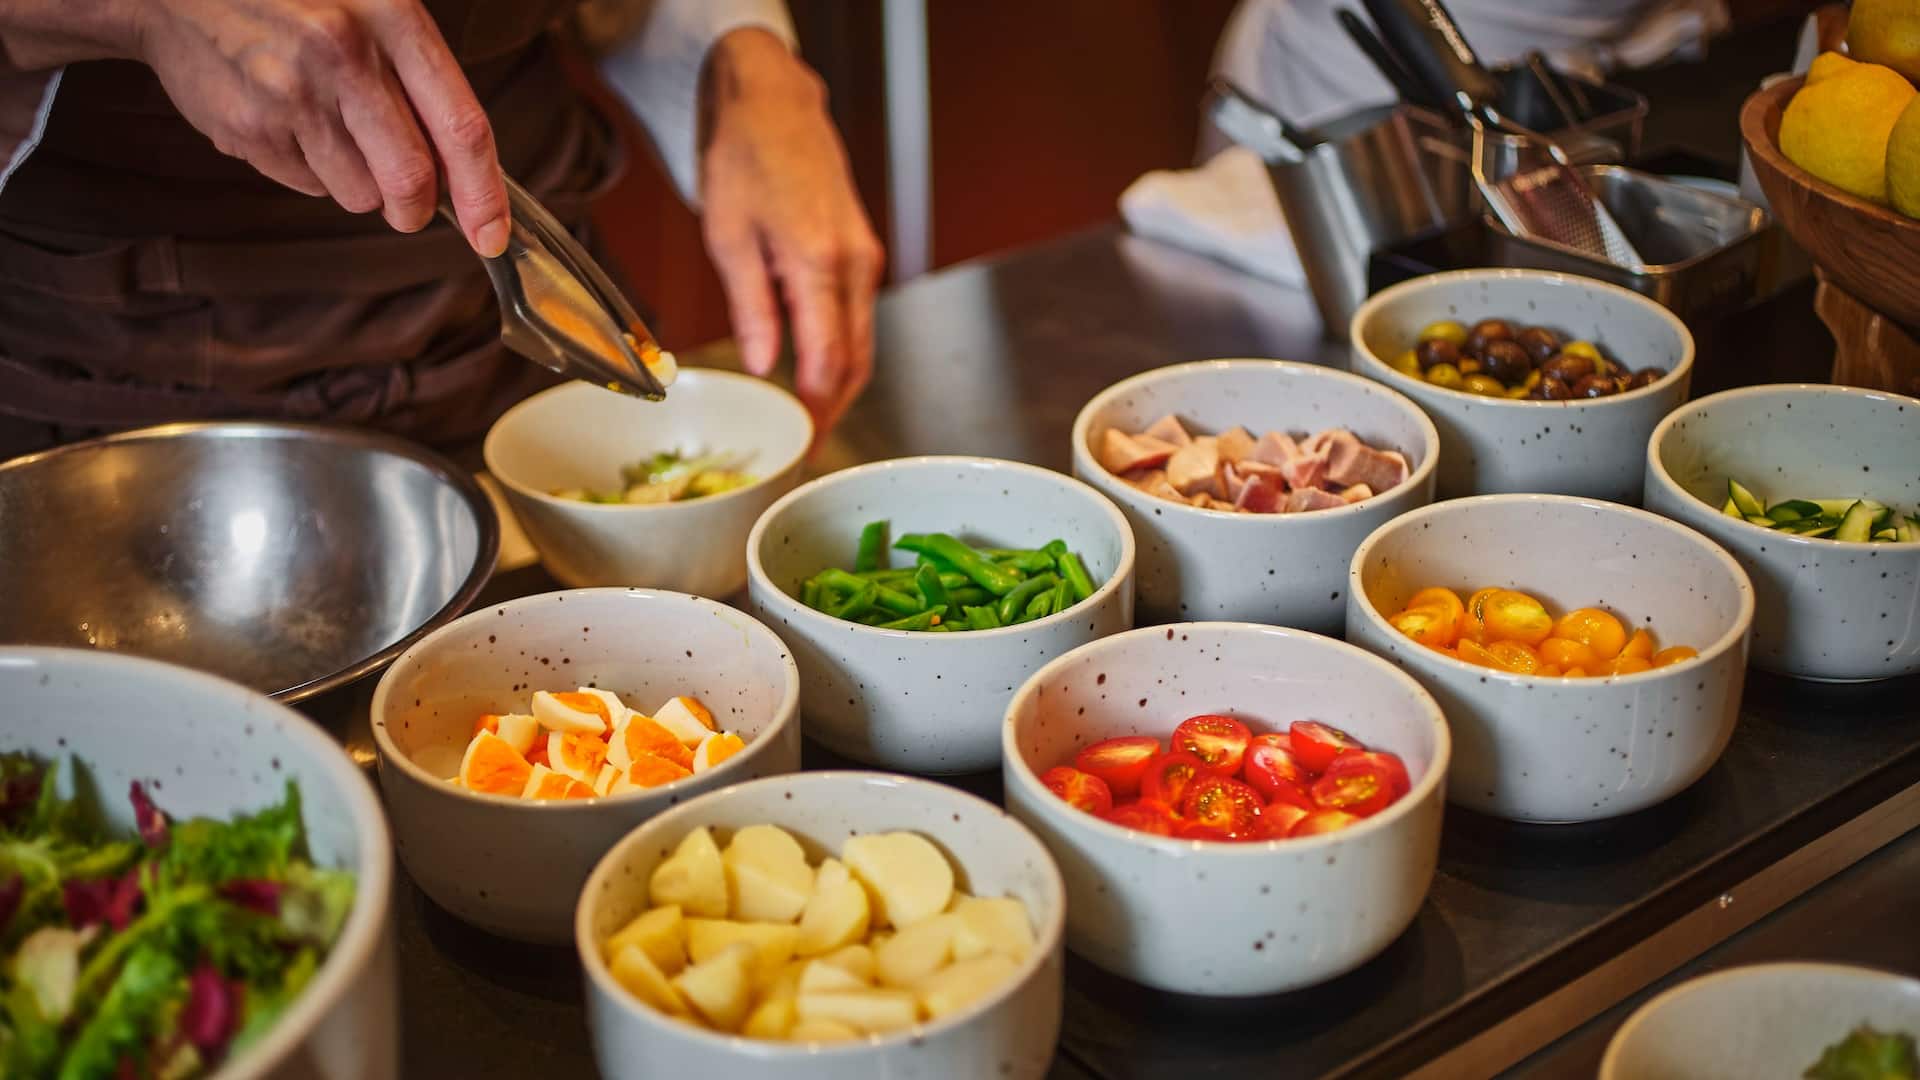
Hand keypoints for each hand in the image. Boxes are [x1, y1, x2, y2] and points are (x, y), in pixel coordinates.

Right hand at [131, 0, 508, 254]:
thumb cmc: (295, 0)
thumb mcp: (371, 8)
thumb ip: (422, 80)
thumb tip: (467, 176)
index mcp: (392, 17)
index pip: (461, 125)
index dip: (484, 193)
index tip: (492, 235)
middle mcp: (344, 52)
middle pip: (412, 179)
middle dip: (415, 208)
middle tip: (408, 205)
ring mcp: (291, 92)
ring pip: (360, 194)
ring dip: (357, 183)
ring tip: (326, 127)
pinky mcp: (248, 127)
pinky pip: (308, 186)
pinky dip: (309, 169)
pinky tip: (285, 121)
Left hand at [698, 28, 883, 432]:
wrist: (772, 103)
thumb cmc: (743, 157)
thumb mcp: (727, 235)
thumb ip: (752, 307)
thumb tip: (763, 365)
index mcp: (818, 263)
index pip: (828, 363)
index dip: (817, 413)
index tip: (800, 445)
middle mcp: (854, 264)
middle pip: (856, 361)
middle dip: (833, 410)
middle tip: (804, 445)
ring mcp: (865, 257)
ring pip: (862, 342)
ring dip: (839, 383)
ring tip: (806, 416)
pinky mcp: (863, 252)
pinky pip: (857, 316)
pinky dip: (840, 349)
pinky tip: (811, 366)